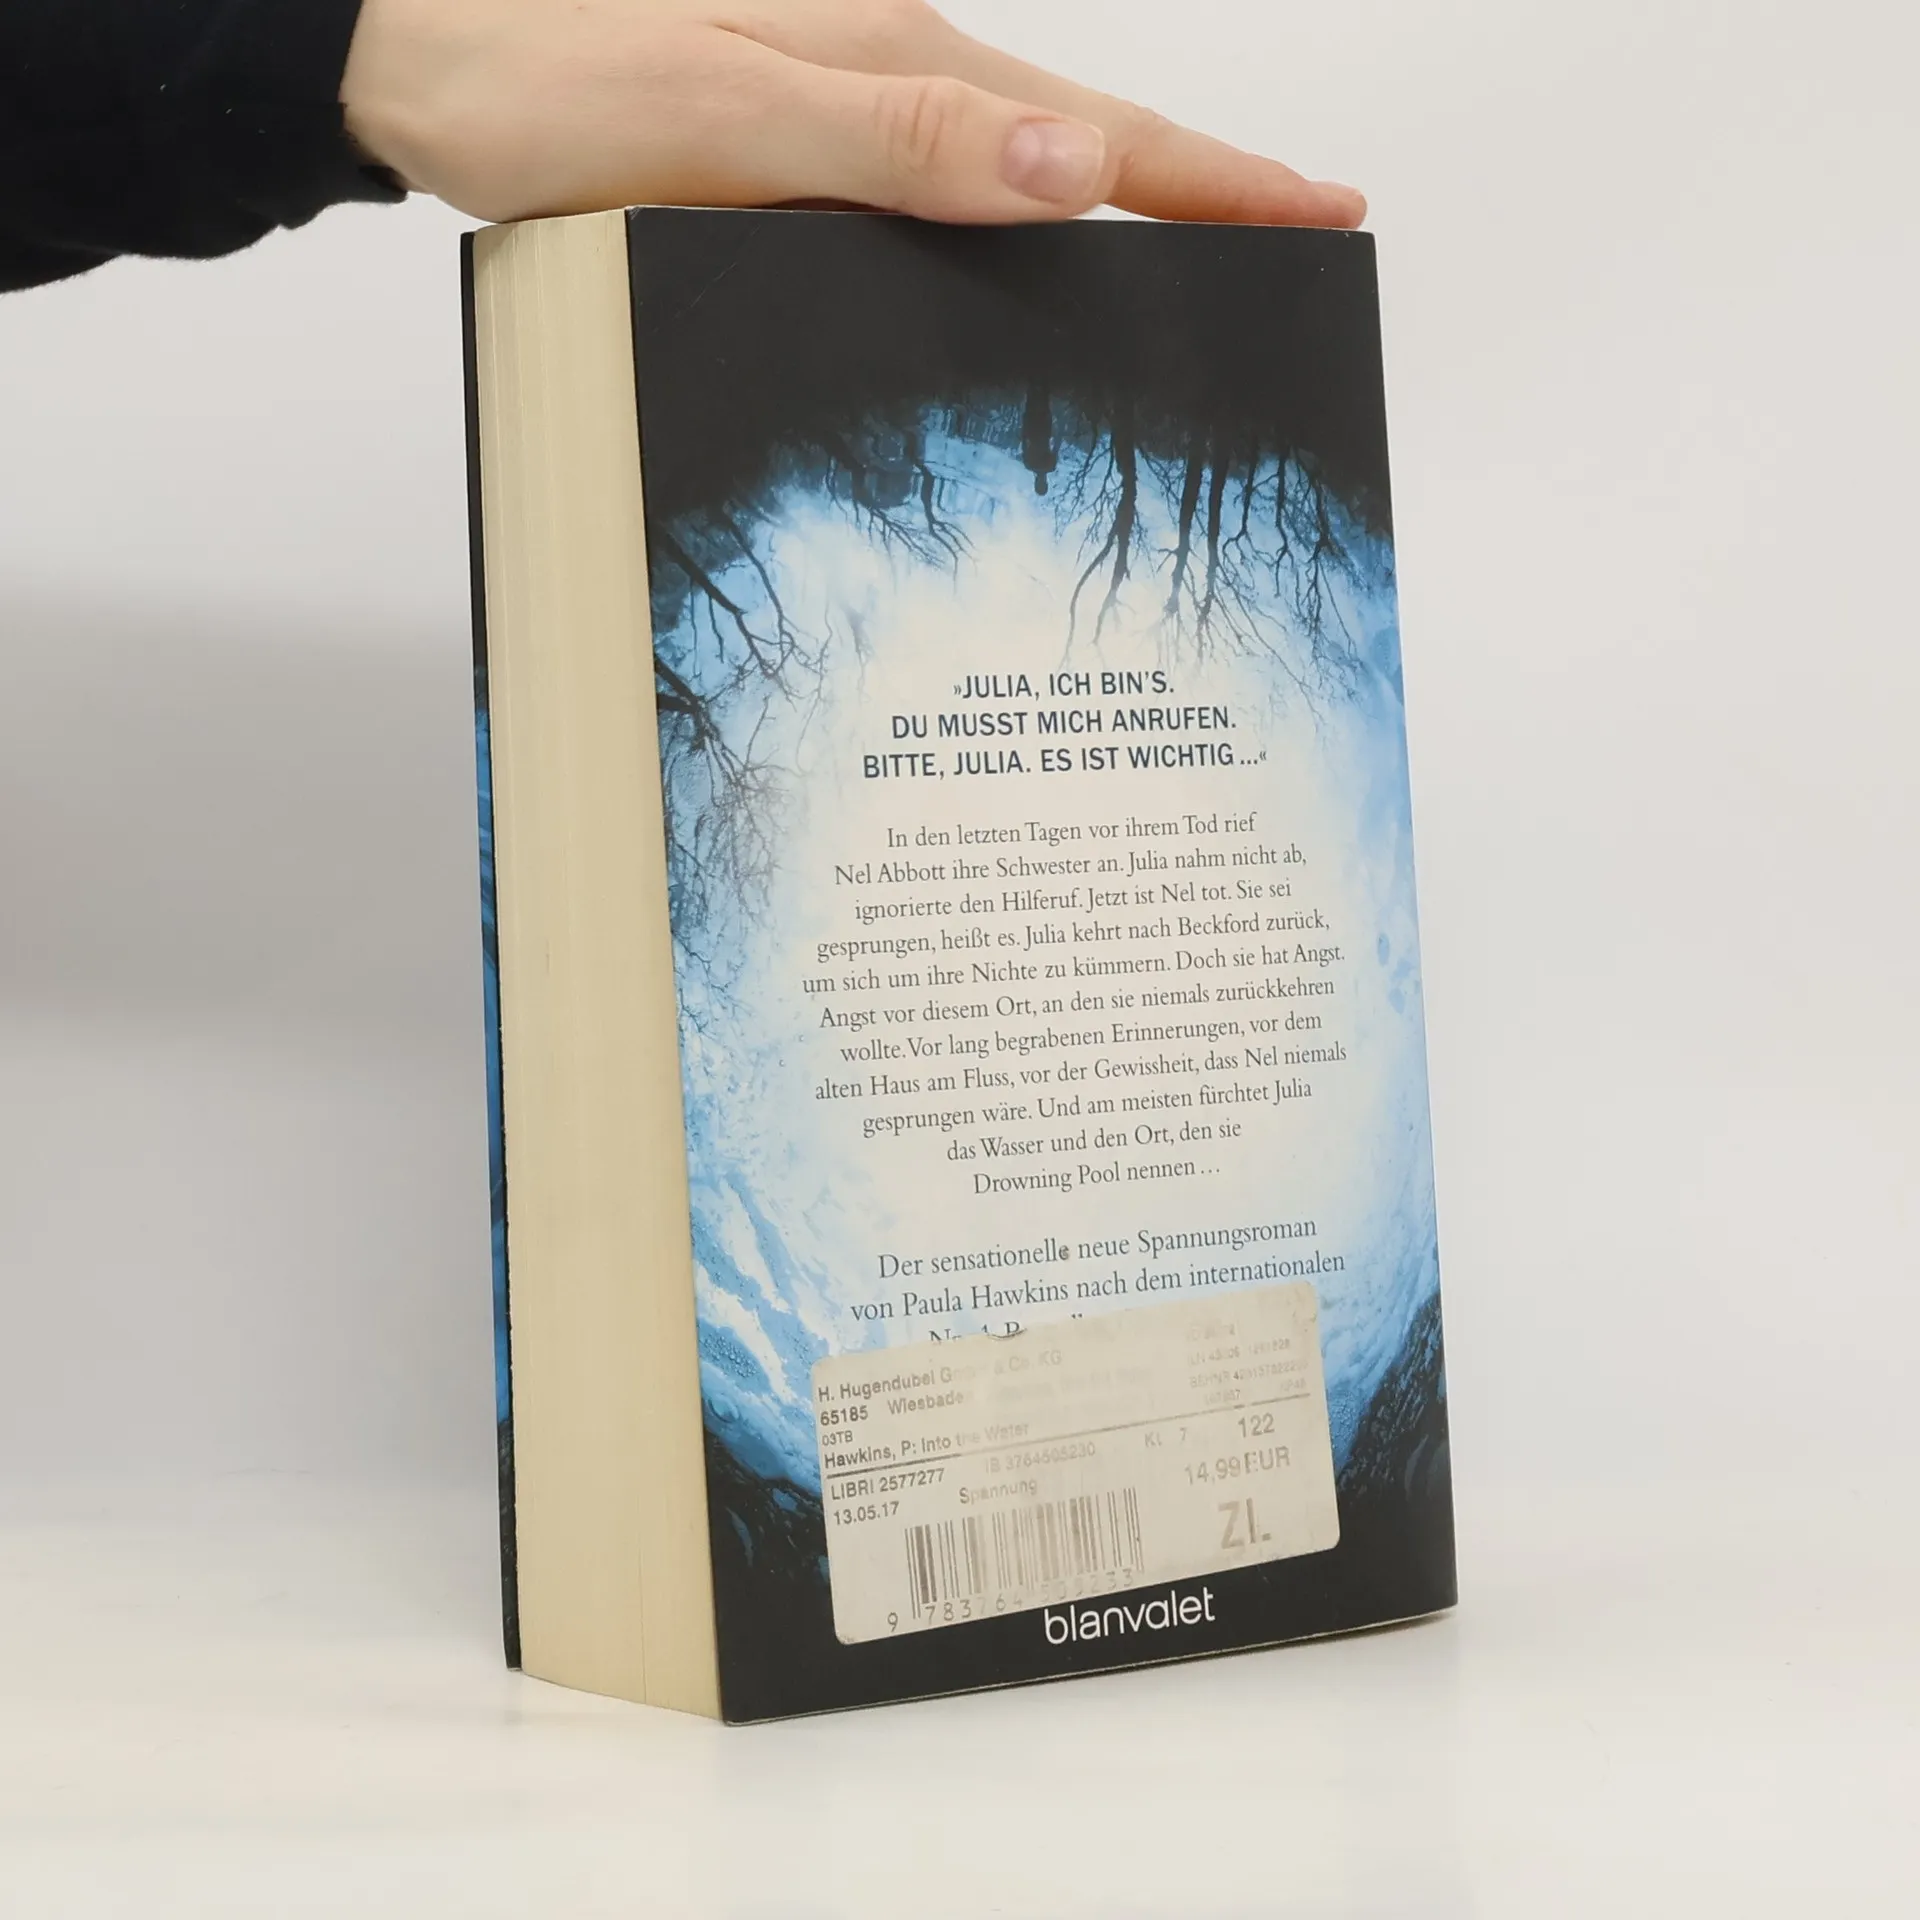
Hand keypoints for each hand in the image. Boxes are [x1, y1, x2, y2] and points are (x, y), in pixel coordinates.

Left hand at [341, 0, 1363, 228]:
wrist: (396, 50)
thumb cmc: (526, 78)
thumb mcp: (716, 112)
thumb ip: (889, 140)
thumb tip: (1066, 168)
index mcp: (888, 62)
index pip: (1096, 131)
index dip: (1216, 175)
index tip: (1323, 208)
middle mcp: (876, 67)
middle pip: (1077, 135)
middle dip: (1199, 181)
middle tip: (1300, 230)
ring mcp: (834, 91)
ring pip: (1012, 154)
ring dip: (1113, 196)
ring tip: (1197, 243)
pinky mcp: (789, 125)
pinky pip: (937, 172)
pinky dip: (1009, 208)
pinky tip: (1019, 244)